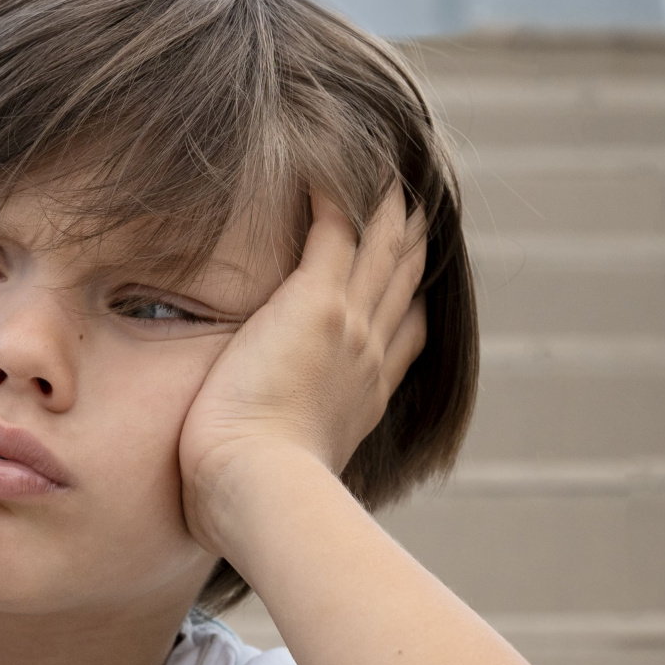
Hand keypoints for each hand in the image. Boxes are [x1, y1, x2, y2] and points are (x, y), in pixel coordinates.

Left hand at [178, 187, 428, 548]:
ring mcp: (350, 324)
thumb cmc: (251, 504)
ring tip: (383, 170)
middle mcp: (368, 356)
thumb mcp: (280, 483)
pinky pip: (335, 225)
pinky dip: (335, 190)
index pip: (402, 339)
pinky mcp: (316, 300)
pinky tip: (323, 160)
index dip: (410, 303)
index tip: (411, 279)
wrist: (260, 493)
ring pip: (383, 245)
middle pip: (404, 282)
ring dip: (385, 204)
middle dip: (407, 241)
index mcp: (361, 400)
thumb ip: (277, 468)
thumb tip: (254, 493)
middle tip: (412, 203)